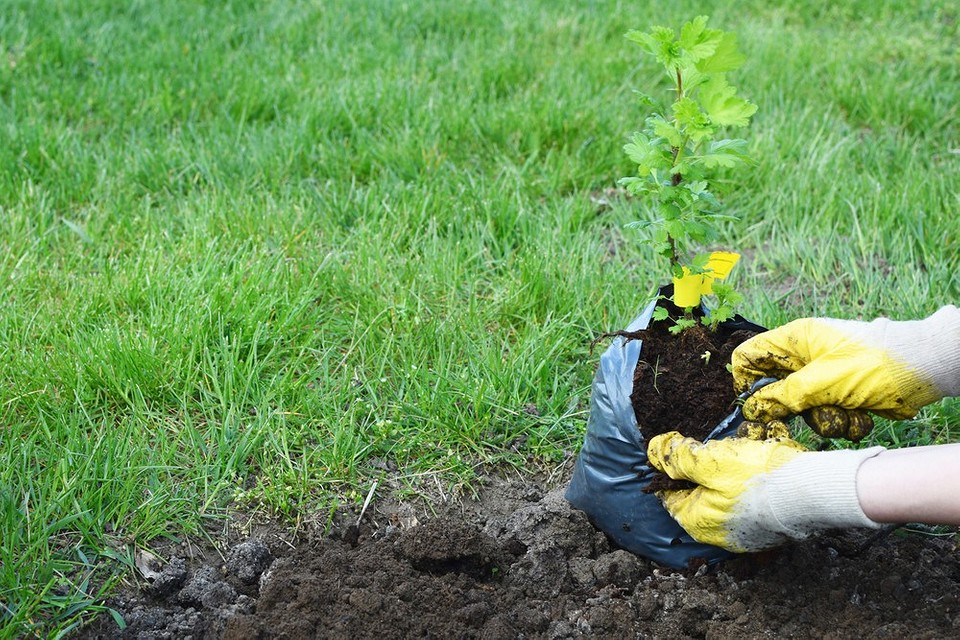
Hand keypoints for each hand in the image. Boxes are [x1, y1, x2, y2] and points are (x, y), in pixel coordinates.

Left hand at [647, 432, 882, 552]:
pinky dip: (752, 488)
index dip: (674, 470)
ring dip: (730, 478)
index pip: (670, 495)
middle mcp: (718, 536)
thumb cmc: (756, 477)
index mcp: (696, 521)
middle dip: (705, 473)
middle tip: (721, 453)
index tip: (685, 452)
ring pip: (726, 499)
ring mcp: (746, 536)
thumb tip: (653, 451)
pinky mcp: (769, 531)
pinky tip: (762, 472)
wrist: (812, 491)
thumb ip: (678, 457)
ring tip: (744, 459)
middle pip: (700, 496)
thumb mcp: (709, 460)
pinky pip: (750, 505)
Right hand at [732, 308, 959, 440]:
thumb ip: (782, 397)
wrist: (924, 369)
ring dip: (823, 419)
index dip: (745, 381)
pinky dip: (845, 421)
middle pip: (776, 390)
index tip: (752, 405)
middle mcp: (806, 358)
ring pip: (804, 409)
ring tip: (845, 413)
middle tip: (794, 423)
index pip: (751, 356)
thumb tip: (752, 409)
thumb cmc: (873, 363)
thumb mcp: (821, 382)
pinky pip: (828, 415)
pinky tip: (862, 415)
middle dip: (791, 409)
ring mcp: (825, 378)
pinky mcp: (843, 396)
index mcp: (795, 340)